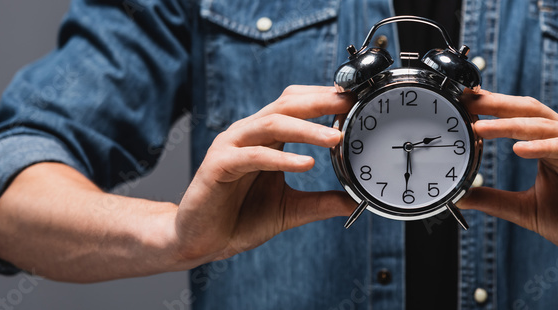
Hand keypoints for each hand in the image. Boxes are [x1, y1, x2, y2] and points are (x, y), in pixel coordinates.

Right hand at [168, 85, 355, 265]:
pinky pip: (253, 156)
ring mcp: (231, 147)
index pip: (296, 104)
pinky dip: (281, 158)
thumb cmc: (240, 218)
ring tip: (335, 138)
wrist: (201, 241)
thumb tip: (356, 201)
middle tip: (350, 104)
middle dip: (320, 102)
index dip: (323, 98)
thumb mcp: (291, 209)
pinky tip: (306, 164)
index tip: (355, 100)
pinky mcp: (218, 166)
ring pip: (271, 124)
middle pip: (286, 105)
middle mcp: (248, 134)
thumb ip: (322, 202)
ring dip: (306, 129)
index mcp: (265, 137)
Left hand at [458, 89, 557, 266]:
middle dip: (498, 105)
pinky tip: (520, 148)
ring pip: (547, 126)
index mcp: (551, 145)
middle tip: (468, 101)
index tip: (463, 103)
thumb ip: (495, 200)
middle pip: (530, 111)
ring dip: (513, 125)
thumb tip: (460, 195)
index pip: (519, 117)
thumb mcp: (526, 210)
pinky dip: (544, 146)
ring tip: (484, 127)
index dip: (493, 107)